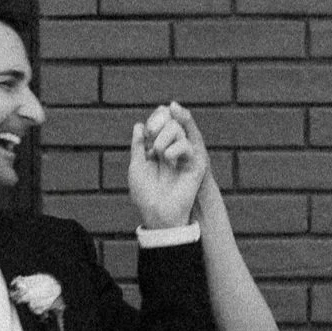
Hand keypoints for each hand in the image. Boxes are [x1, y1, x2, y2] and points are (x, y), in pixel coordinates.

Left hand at [129, 100, 209, 229]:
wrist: (158, 212)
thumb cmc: (145, 194)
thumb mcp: (136, 166)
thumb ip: (138, 145)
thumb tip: (139, 125)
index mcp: (158, 149)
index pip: (162, 122)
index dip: (156, 118)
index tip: (147, 131)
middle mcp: (172, 149)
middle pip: (170, 120)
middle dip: (158, 123)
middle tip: (150, 134)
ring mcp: (184, 156)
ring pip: (177, 128)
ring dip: (163, 138)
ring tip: (159, 154)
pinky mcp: (195, 163)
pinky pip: (186, 144)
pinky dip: (174, 149)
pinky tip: (168, 159)